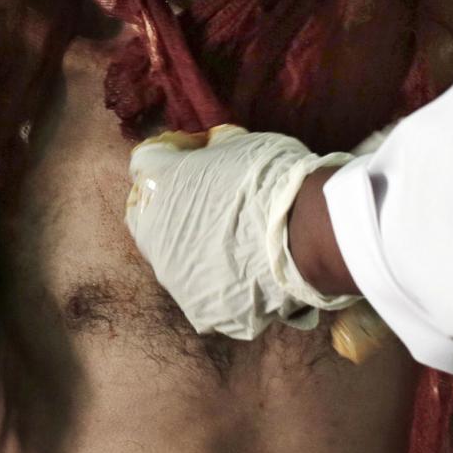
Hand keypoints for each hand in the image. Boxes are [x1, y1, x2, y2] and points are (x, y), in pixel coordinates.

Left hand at [124, 124, 364, 341]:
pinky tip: (248, 275)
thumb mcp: (241, 144)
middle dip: (175, 207)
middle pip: (151, 215)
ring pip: (175, 259)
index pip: (146, 162)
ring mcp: (172, 275)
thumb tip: (212, 147)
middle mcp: (152, 231)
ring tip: (238, 245)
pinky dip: (221, 284)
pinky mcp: (197, 308)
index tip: (200, 155)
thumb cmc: (274, 179)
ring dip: (197, 248)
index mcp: (158, 183)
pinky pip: (204, 292)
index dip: (175, 155)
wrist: (305, 234)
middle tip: (215, 203)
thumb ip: (215, 148)